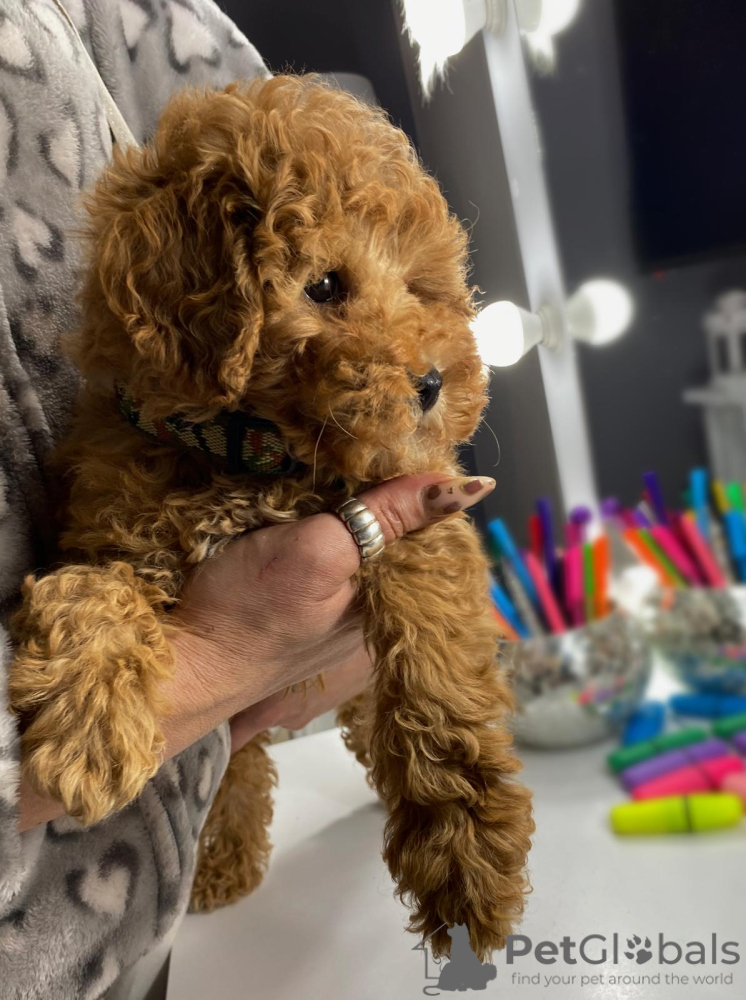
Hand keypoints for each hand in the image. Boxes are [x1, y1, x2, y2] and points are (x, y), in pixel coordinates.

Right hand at [18, 472, 494, 830]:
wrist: (182, 663)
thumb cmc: (247, 615)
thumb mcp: (320, 554)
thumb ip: (390, 519)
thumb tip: (472, 486)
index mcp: (400, 613)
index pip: (436, 538)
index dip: (425, 487)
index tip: (406, 441)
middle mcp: (382, 617)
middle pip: (403, 538)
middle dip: (393, 491)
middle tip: (369, 442)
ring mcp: (346, 615)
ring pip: (371, 542)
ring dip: (360, 502)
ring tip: (346, 459)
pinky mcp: (311, 606)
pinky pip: (340, 553)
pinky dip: (333, 521)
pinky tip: (319, 498)